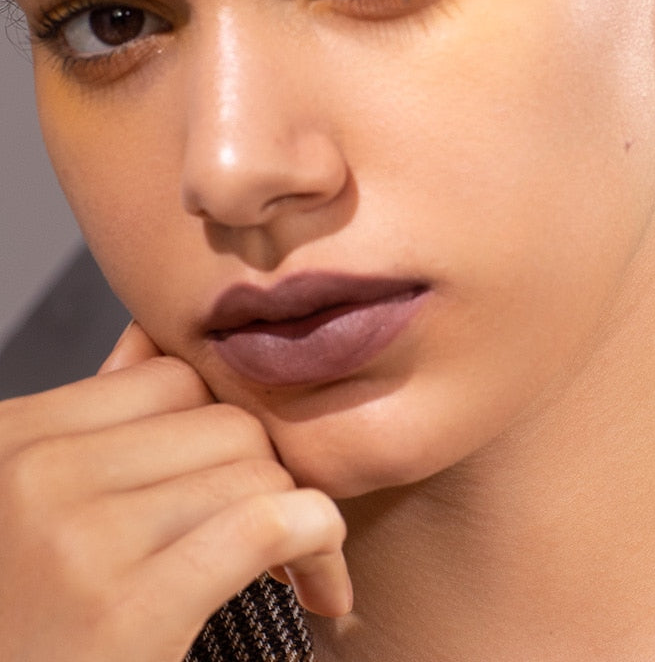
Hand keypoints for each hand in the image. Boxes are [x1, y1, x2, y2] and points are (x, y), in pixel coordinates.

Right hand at [0, 322, 350, 661]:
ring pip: (253, 469)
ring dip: (301, 516)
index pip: (171, 378)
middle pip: (222, 422)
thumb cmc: (30, 621)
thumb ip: (91, 428)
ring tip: (296, 566)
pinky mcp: (124, 609)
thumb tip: (147, 335)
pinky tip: (321, 584)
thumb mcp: (34, 509)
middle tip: (279, 533)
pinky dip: (318, 542)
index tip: (240, 480)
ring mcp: (74, 538)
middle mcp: (33, 473)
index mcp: (11, 438)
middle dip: (267, 475)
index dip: (222, 426)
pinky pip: (264, 523)